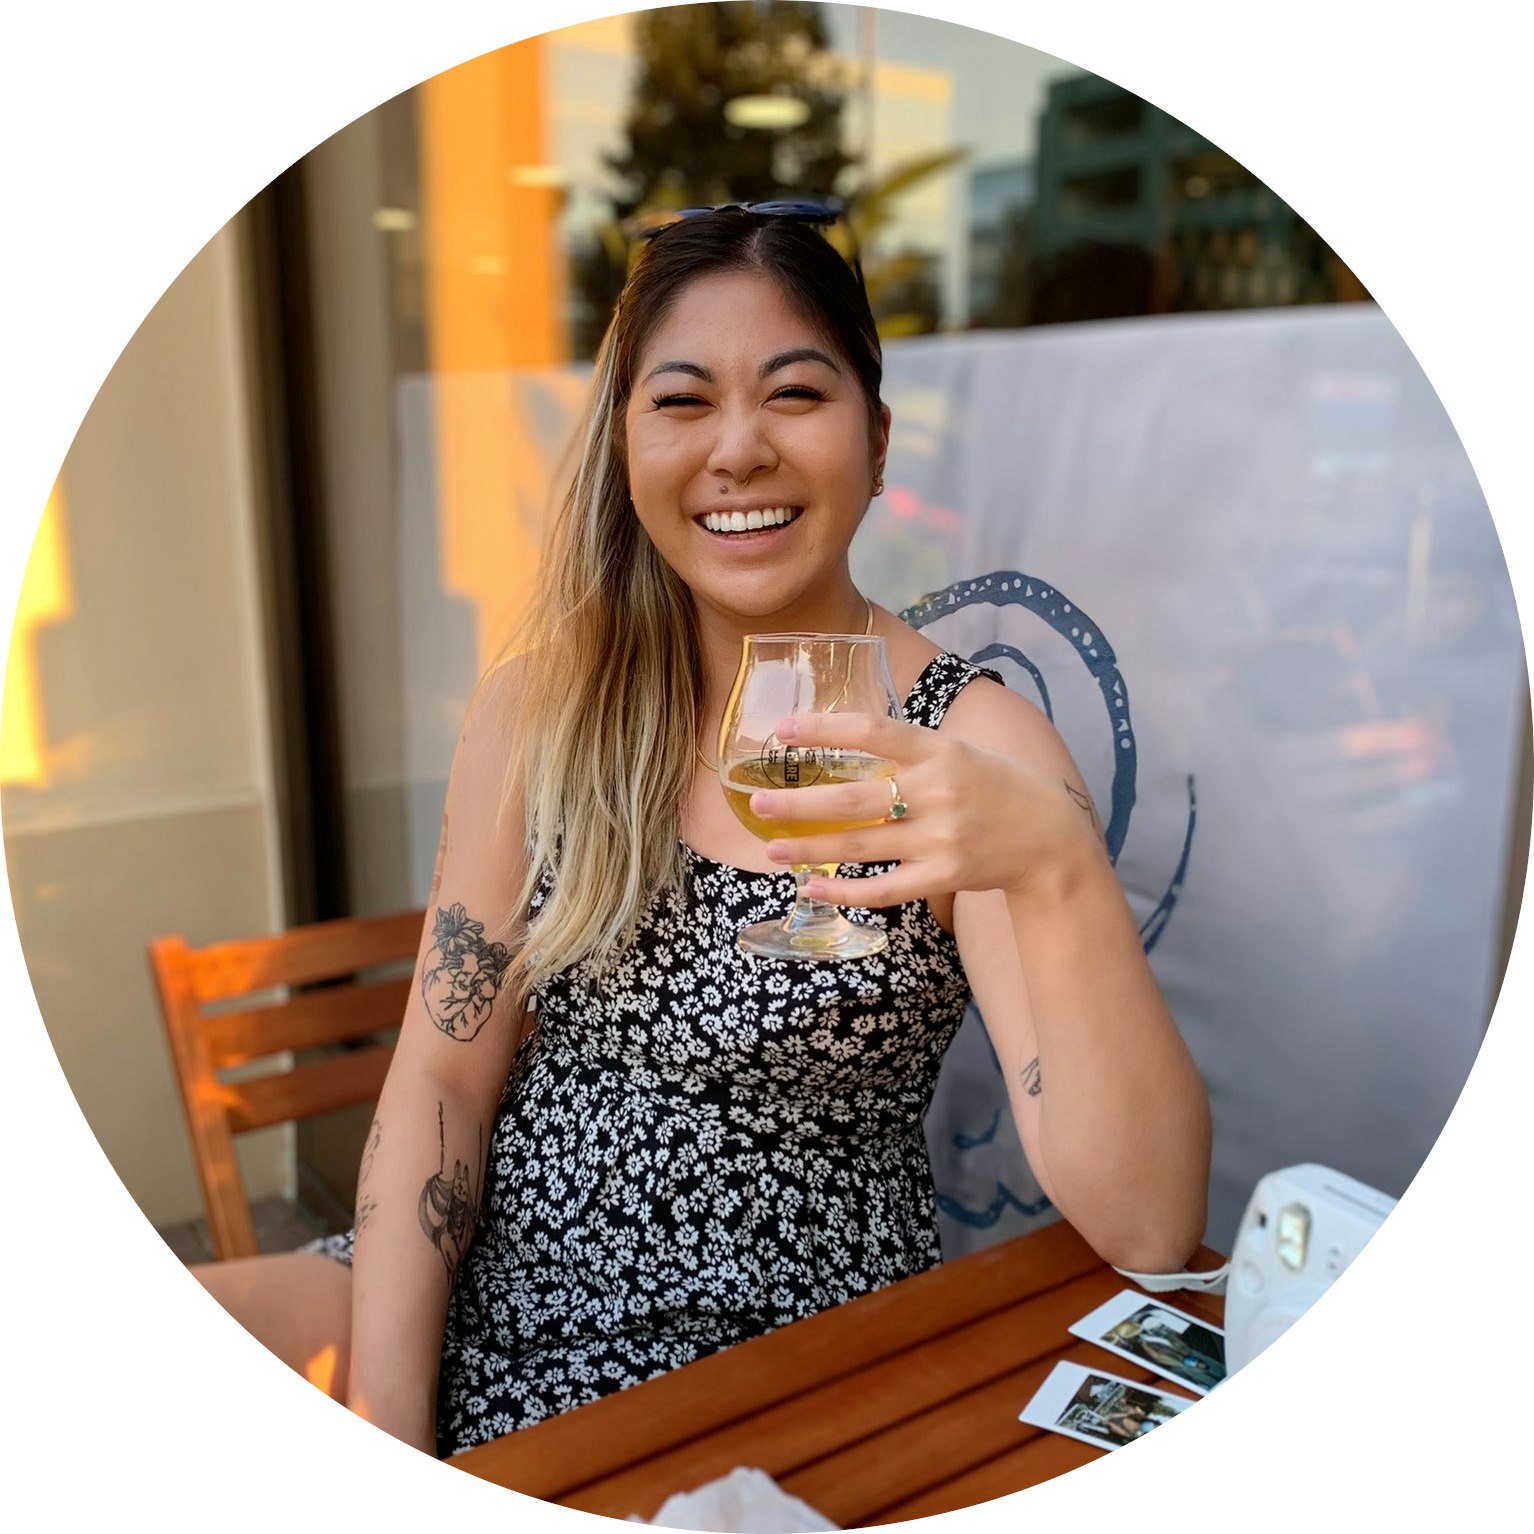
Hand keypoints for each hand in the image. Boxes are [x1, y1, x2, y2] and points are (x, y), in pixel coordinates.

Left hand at [753, 711, 1108, 907]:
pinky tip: (813, 888)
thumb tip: (845, 736)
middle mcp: (938, 791)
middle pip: (855, 796)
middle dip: (801, 801)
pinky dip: (846, 892)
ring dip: (811, 848)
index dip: (826, 729)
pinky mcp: (944, 877)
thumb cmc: (997, 787)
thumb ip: (909, 749)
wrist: (1052, 840)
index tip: (783, 729)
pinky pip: (884, 889)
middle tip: (760, 801)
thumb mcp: (959, 752)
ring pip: (861, 844)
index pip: (874, 731)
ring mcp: (941, 838)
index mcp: (940, 750)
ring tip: (771, 847)